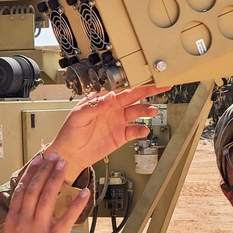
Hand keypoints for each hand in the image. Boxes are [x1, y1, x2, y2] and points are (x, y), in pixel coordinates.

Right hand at [0, 150, 90, 232]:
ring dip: (57, 178)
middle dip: (45, 169)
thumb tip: (25, 210)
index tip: (38, 160)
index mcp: (12, 222)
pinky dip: (77, 203)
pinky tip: (85, 191)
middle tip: (55, 155)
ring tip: (65, 164)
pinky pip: (67, 217)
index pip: (20, 190)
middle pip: (34, 188)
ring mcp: (38, 230)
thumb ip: (18, 224)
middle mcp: (23, 222)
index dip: (31, 173)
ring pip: (48, 197)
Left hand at [45, 85, 169, 181]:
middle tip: (162, 86)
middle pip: (135, 97)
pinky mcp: (121, 136)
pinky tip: (144, 129)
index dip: (135, 84)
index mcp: (104, 101)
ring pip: (137, 113)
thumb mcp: (78, 115)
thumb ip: (94, 105)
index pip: (122, 89)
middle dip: (149, 91)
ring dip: (147, 110)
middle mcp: (114, 109)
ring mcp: (118, 122)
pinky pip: (134, 131)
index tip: (148, 79)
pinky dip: (141, 130)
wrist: (70, 154)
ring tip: (153, 111)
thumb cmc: (70, 132)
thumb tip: (110, 96)